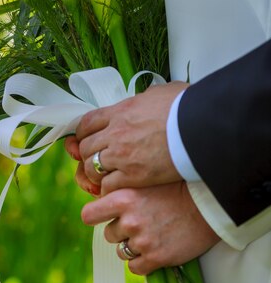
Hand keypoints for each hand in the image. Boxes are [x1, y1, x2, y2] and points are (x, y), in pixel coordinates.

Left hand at [66, 81, 188, 194]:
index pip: (87, 122)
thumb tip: (148, 97)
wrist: (200, 127)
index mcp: (121, 111)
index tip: (84, 138)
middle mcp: (116, 132)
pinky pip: (108, 185)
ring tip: (103, 176)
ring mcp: (122, 154)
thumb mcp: (161, 93)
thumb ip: (147, 97)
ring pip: (92, 167)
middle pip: (86, 146)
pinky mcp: (134, 175)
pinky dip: (107, 188)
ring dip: (95, 172)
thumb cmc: (186, 108)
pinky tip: (114, 189)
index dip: (82, 133)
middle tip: (93, 160)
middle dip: (87, 154)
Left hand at [81, 182, 219, 274]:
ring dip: (133, 246)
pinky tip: (156, 247)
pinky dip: (143, 261)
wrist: (205, 207)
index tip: (102, 216)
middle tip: (141, 222)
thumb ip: (121, 192)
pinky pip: (135, 267)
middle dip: (121, 230)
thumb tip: (100, 202)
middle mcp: (129, 220)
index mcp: (123, 197)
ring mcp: (142, 240)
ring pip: (122, 251)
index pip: (89, 215)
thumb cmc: (175, 191)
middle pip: (109, 234)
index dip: (95, 216)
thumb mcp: (143, 183)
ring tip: (151, 233)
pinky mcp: (156, 258)